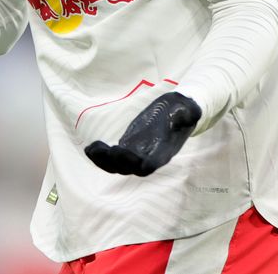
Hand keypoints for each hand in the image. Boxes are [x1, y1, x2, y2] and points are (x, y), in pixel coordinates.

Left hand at [84, 92, 201, 176]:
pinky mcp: (129, 147)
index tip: (122, 150)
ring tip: (91, 149)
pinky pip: (113, 159)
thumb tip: (184, 112)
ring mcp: (138, 153)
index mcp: (163, 152)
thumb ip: (186, 113)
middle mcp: (149, 157)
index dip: (135, 163)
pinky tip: (90, 148)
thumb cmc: (183, 110)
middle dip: (115, 162)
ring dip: (103, 161)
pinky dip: (101, 156)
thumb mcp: (187, 109)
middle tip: (105, 149)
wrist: (177, 111)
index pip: (149, 165)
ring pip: (118, 166)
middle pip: (129, 169)